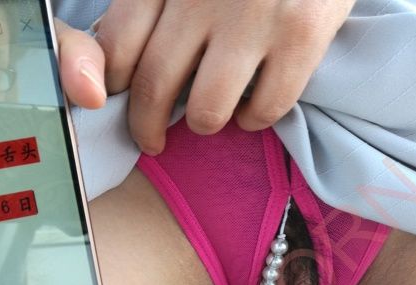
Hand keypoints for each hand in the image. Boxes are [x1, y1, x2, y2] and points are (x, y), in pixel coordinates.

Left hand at [95, 0, 355, 154]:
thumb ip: (154, 2)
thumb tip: (113, 60)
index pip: (118, 44)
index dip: (113, 86)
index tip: (118, 102)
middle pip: (154, 85)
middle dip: (145, 126)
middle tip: (151, 140)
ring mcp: (254, 13)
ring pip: (207, 109)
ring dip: (204, 123)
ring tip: (210, 116)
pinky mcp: (302, 31)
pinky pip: (265, 108)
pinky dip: (253, 119)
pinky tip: (253, 107)